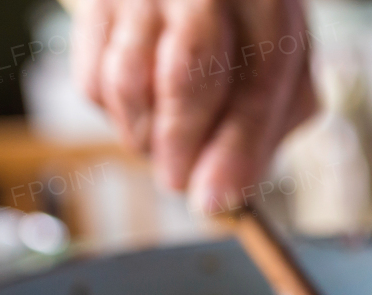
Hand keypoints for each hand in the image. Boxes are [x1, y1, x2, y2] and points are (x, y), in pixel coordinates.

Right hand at [73, 0, 317, 211]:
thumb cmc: (243, 26)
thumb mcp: (279, 63)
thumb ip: (265, 124)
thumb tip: (224, 194)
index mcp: (266, 2)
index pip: (258, 78)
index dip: (238, 147)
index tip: (216, 199)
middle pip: (188, 75)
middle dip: (183, 146)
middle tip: (180, 181)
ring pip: (128, 83)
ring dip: (144, 136)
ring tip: (164, 142)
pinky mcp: (95, 5)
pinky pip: (93, 82)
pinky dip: (115, 115)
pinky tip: (141, 110)